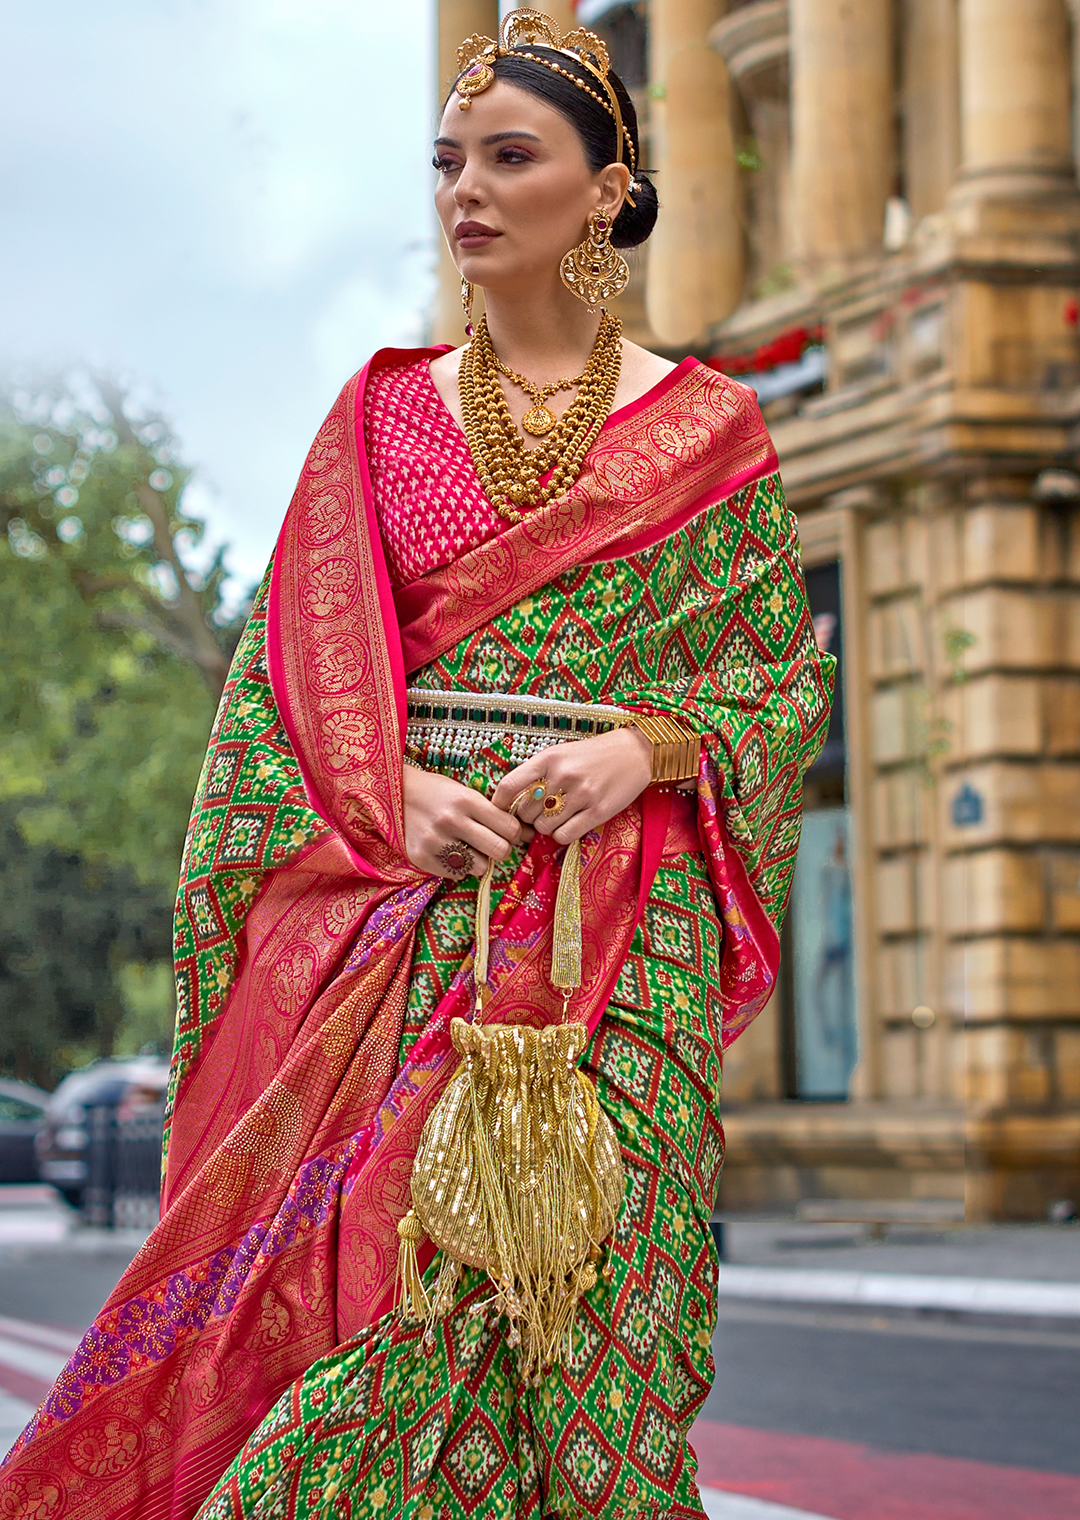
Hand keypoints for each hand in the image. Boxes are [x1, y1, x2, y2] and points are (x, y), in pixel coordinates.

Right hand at [403, 765, 533, 878]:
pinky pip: (456, 874)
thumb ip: (492, 811)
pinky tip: (450, 852)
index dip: (516, 832)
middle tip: (494, 843)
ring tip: (468, 848)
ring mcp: (435, 842)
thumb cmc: (437, 791)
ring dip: (479, 860)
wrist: (395, 793)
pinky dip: (458, 867)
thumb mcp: (465, 792)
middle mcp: (451, 821)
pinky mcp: (422, 858)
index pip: (510, 827)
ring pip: (480, 867)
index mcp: (466, 800)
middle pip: (500, 850)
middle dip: (502, 848)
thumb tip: (528, 832)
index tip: (511, 832)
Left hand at [491, 727, 653, 844]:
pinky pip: (564, 835)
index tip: (500, 811)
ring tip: (559, 816)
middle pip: (525, 812)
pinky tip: (569, 824)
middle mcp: (562, 775)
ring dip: (546, 827)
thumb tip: (511, 802)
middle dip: (529, 817)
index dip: (500, 803)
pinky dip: (561, 834)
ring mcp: (581, 794)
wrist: (634, 753)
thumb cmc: (592, 755)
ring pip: (543, 827)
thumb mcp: (560, 754)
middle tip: (541, 813)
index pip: (510, 786)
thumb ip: (536, 773)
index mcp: (548, 758)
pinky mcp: (598, 811)